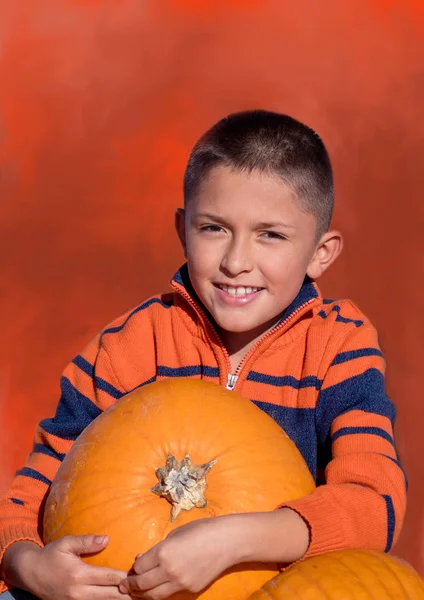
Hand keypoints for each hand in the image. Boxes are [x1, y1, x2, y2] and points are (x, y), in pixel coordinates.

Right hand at [2, 535, 130, 599]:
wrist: (30, 574)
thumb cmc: (50, 555)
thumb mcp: (66, 543)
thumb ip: (86, 542)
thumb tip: (107, 539)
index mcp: (79, 575)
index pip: (109, 578)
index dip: (126, 577)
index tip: (140, 573)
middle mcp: (79, 593)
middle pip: (111, 595)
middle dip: (129, 593)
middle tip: (146, 588)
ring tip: (139, 595)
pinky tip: (121, 598)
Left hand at [119, 517, 236, 599]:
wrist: (227, 541)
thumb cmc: (201, 530)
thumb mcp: (175, 534)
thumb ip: (158, 548)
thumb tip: (142, 559)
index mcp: (163, 552)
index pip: (139, 567)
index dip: (133, 568)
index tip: (130, 569)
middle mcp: (169, 571)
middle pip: (142, 584)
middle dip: (130, 586)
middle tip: (124, 586)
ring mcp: (180, 583)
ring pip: (154, 595)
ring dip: (142, 594)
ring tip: (136, 593)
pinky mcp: (190, 590)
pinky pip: (170, 595)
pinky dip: (160, 594)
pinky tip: (156, 590)